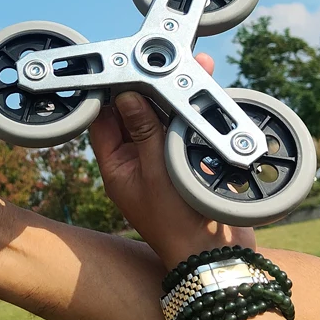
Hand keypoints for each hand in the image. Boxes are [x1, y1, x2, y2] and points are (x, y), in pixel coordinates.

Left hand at [88, 54, 255, 270]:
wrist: (216, 257)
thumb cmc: (178, 223)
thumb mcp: (156, 172)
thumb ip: (144, 131)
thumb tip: (126, 95)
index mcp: (116, 166)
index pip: (104, 120)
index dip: (112, 93)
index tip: (124, 67)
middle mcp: (136, 161)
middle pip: (137, 114)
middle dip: (150, 88)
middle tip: (163, 62)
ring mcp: (163, 161)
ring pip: (165, 119)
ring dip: (176, 95)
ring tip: (194, 67)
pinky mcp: (189, 162)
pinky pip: (187, 129)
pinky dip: (195, 111)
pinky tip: (207, 91)